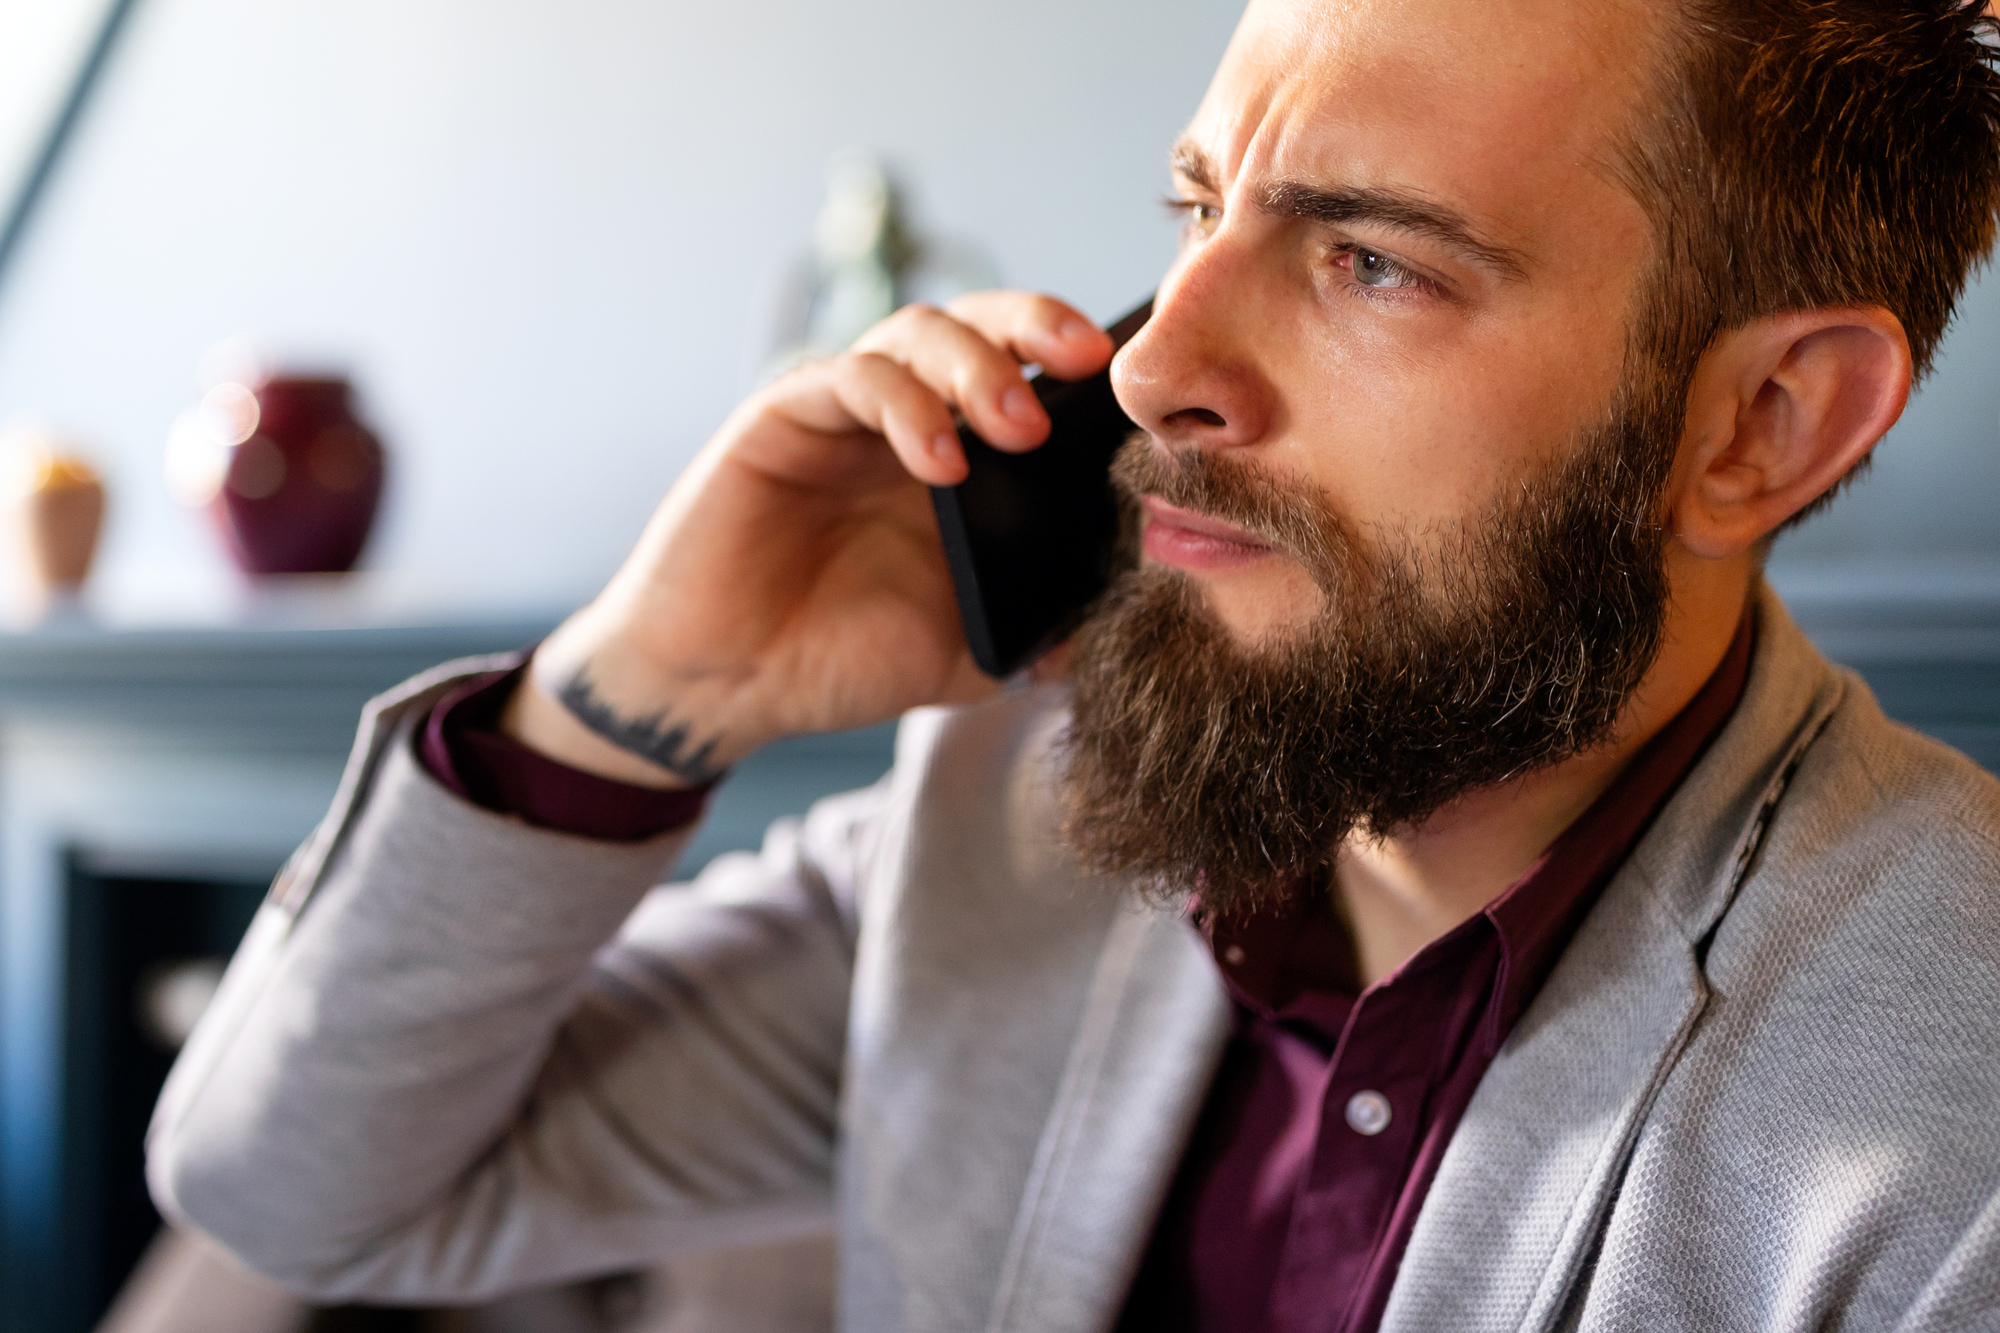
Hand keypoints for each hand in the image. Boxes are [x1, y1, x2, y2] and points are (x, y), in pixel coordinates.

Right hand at [502, 292, 1116, 788]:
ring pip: (918, 333)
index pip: (1029, 369)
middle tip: (1090, 362)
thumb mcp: (970, 650)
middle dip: (1039, 325)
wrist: (730, 689)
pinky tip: (940, 463)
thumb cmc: (840, 659)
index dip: (1079, 359)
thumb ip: (1044, 628)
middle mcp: (904, 418)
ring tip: (1018, 426)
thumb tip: (1133, 613)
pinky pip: (850, 379)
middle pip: (980, 323)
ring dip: (978, 365)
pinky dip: (905, 407)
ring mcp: (843, 413)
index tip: (1135, 383)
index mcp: (959, 458)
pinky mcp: (781, 418)